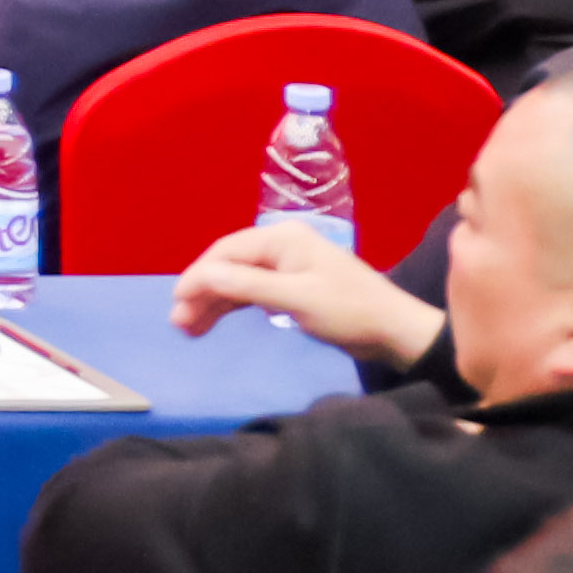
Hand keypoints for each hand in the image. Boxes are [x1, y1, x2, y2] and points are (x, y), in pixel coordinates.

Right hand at [171, 220, 441, 367]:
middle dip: (200, 293)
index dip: (196, 278)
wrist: (396, 333)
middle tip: (180, 324)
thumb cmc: (349, 312)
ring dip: (212, 302)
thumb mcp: (296, 299)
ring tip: (190, 329)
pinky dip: (231, 306)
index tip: (176, 307)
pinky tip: (216, 321)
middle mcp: (281, 245)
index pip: (224, 253)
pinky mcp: (294, 286)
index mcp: (281, 238)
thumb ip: (246, 285)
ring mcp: (287, 266)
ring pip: (236, 280)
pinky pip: (251, 291)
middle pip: (227, 265)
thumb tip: (198, 276)